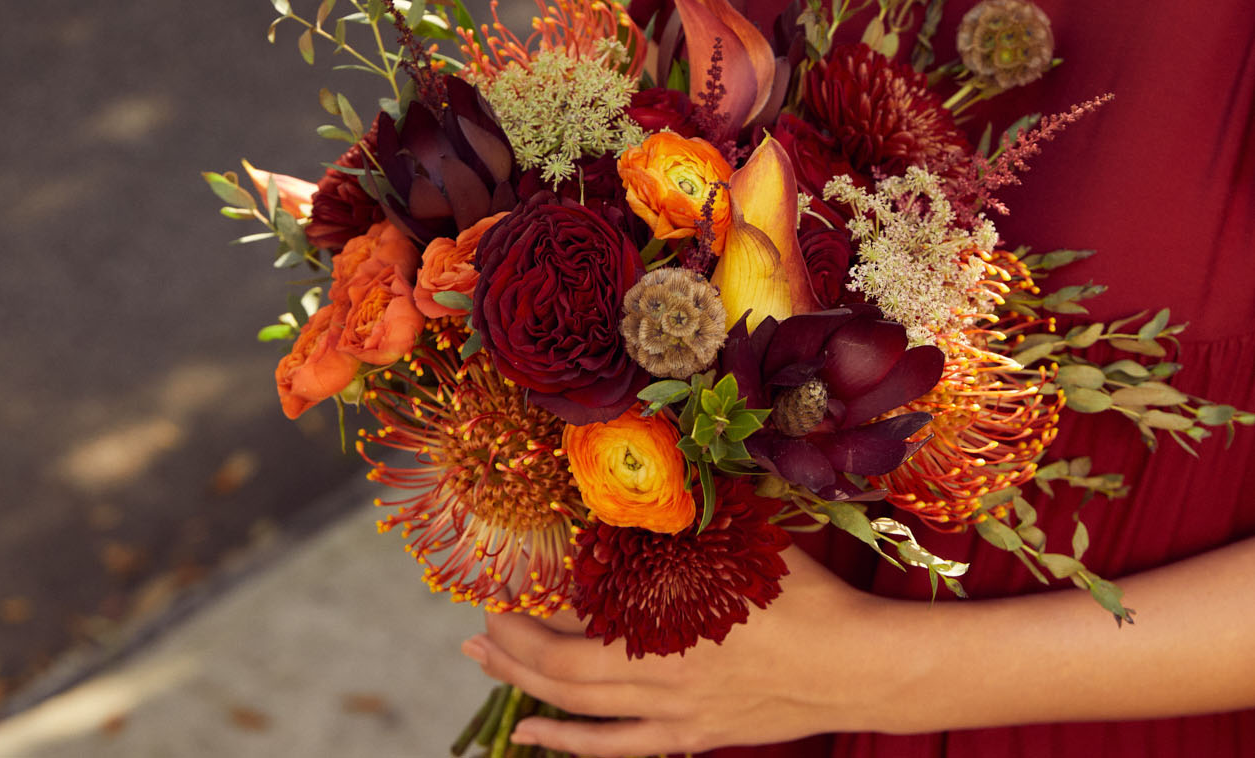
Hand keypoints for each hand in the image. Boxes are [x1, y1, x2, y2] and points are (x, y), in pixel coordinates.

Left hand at [459, 546, 910, 756]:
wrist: (856, 664)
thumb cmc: (804, 595)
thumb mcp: (742, 539)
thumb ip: (686, 513)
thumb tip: (647, 464)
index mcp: (665, 622)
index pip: (572, 626)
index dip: (525, 616)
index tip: (496, 595)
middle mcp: (657, 674)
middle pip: (562, 672)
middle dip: (511, 649)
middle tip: (474, 631)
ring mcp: (673, 713)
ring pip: (579, 710)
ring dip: (524, 687)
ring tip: (481, 666)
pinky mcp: (692, 735)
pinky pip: (616, 747)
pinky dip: (568, 744)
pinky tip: (530, 737)